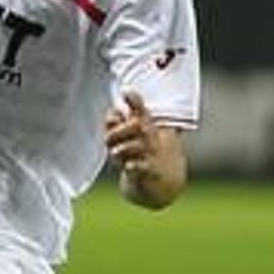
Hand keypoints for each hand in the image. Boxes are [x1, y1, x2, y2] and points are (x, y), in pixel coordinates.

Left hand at [105, 90, 187, 207]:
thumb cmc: (144, 154)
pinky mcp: (149, 172)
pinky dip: (133, 166)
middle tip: (109, 139)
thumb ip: (119, 123)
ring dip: (120, 150)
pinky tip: (128, 166)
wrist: (164, 182)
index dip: (134, 101)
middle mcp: (152, 138)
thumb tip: (110, 114)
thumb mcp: (133, 136)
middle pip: (136, 126)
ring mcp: (151, 155)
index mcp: (148, 126)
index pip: (141, 110)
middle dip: (117, 131)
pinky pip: (139, 167)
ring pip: (132, 147)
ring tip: (116, 155)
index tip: (126, 91)